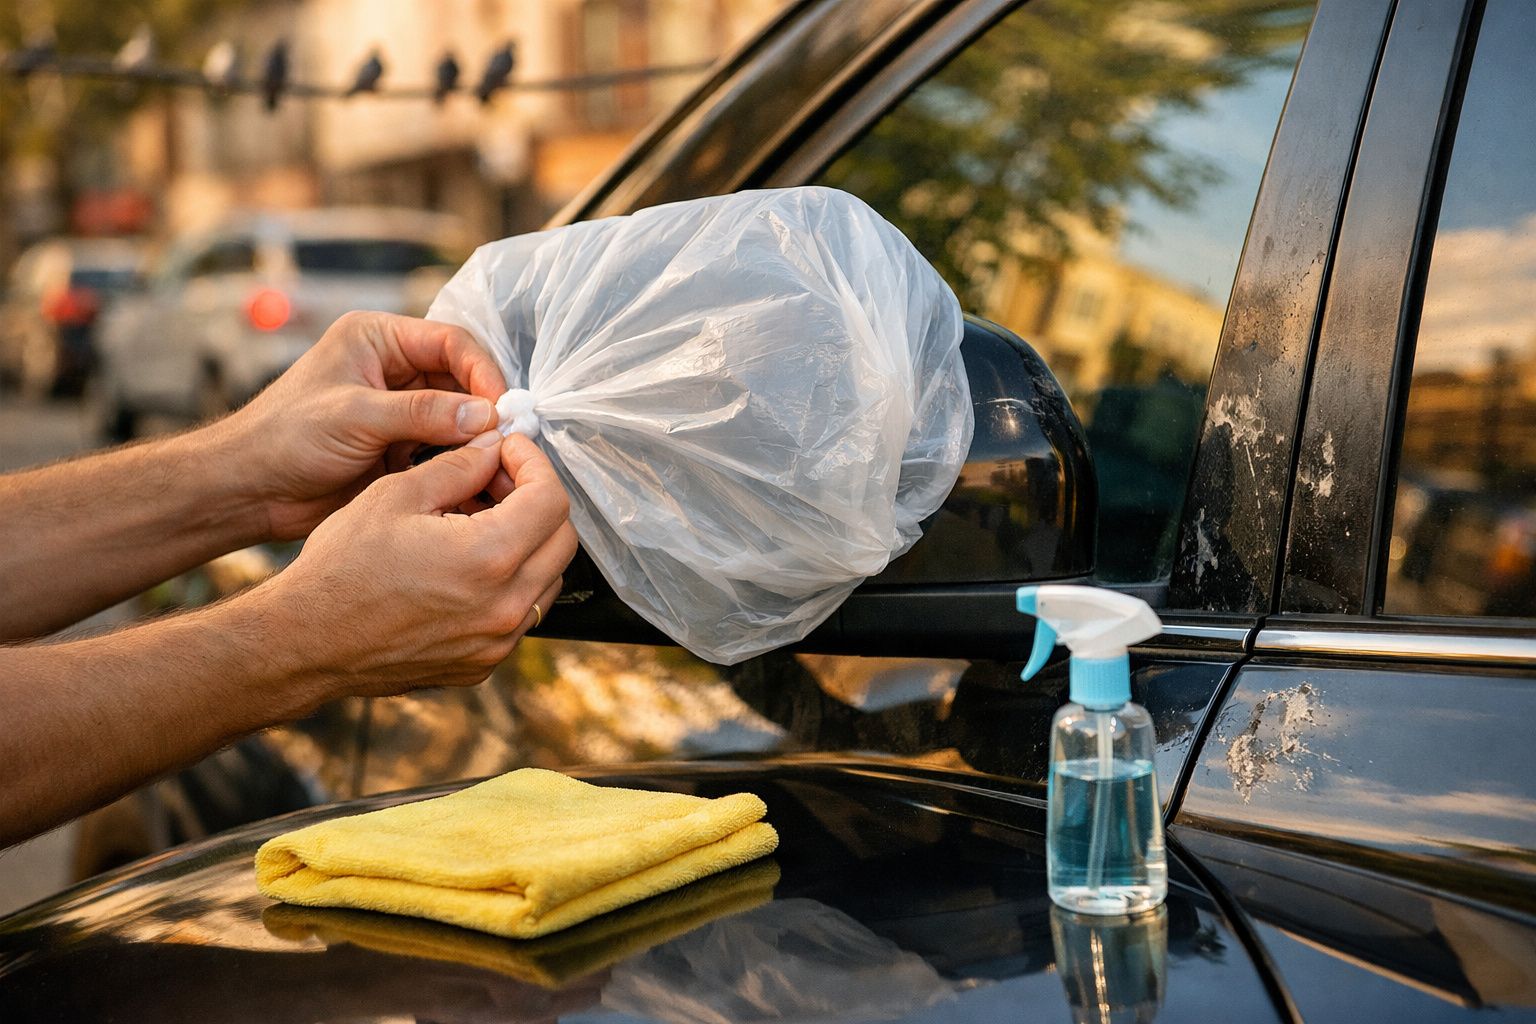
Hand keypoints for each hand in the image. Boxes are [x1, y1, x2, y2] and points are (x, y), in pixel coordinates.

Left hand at [215, 311, 507, 540]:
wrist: (249, 491)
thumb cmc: (284, 439)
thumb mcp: (354, 416)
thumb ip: (422, 413)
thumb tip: (486, 415)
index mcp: (377, 339)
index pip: (450, 342)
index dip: (483, 372)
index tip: (503, 407)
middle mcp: (393, 369)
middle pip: (462, 379)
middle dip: (486, 407)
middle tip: (511, 438)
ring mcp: (399, 410)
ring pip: (460, 416)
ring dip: (478, 437)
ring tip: (499, 460)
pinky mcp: (402, 448)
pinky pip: (447, 449)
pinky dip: (464, 461)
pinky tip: (478, 476)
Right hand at [251, 432, 577, 700]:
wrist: (305, 643)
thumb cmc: (340, 570)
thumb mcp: (395, 496)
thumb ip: (458, 467)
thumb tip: (493, 449)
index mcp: (488, 558)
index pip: (551, 499)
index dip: (533, 463)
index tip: (508, 449)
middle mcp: (505, 607)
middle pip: (562, 539)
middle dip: (537, 499)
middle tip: (496, 479)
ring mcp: (497, 642)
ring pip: (546, 577)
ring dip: (526, 540)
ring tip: (478, 517)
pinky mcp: (483, 663)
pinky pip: (519, 612)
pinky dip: (508, 580)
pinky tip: (467, 560)